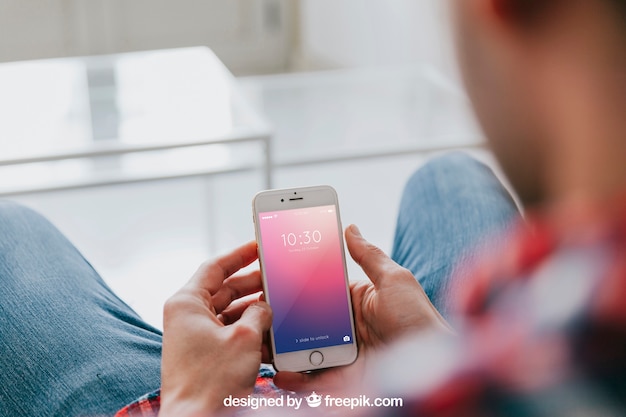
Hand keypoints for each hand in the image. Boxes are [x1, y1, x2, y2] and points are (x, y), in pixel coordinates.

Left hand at [160, 241, 271, 416]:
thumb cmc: (210, 381)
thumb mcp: (246, 338)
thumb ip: (260, 313)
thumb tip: (266, 306)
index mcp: (187, 302)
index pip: (215, 266)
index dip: (240, 254)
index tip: (258, 246)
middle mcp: (188, 316)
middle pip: (225, 289)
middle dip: (254, 285)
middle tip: (277, 278)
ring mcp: (195, 336)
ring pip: (231, 313)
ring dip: (255, 312)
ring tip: (280, 308)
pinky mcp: (205, 354)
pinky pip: (230, 334)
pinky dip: (250, 333)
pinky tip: (272, 335)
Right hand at [273, 224, 449, 391]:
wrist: (435, 370)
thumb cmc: (419, 320)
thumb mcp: (394, 280)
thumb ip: (369, 255)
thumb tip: (350, 227)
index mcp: (355, 302)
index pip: (316, 291)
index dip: (294, 285)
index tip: (270, 276)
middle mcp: (344, 328)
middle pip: (302, 321)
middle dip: (279, 316)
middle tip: (257, 310)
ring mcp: (339, 355)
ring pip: (300, 349)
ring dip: (279, 346)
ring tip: (260, 339)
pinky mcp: (338, 381)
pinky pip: (308, 380)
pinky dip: (290, 378)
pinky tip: (278, 371)